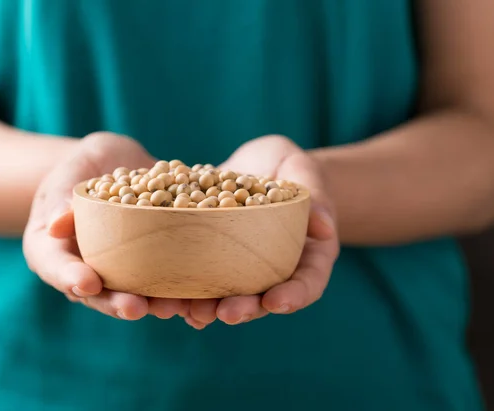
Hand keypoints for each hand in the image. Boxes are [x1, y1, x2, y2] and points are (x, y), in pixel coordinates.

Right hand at [23, 133, 186, 319]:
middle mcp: (85, 268)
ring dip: (152, 304)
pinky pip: (161, 280)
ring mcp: (118, 271)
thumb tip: (55, 224)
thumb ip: (61, 195)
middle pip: (97, 293)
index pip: (57, 268)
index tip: (87, 283)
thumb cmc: (82, 166)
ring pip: (131, 293)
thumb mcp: (69, 172)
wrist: (117, 165)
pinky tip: (195, 295)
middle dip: (116, 303)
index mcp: (53, 250)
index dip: (71, 278)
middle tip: (135, 309)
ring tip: (170, 308)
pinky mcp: (149, 264)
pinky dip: (178, 289)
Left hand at [184, 136, 339, 328]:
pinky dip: (185, 290)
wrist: (258, 165)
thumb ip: (316, 195)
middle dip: (245, 308)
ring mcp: (242, 267)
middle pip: (264, 297)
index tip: (275, 301)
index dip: (294, 295)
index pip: (308, 281)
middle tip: (227, 314)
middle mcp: (274, 269)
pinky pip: (201, 278)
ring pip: (230, 295)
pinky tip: (168, 300)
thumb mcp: (304, 171)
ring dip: (210, 308)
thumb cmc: (291, 167)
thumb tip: (325, 226)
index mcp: (307, 255)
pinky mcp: (213, 257)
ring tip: (192, 313)